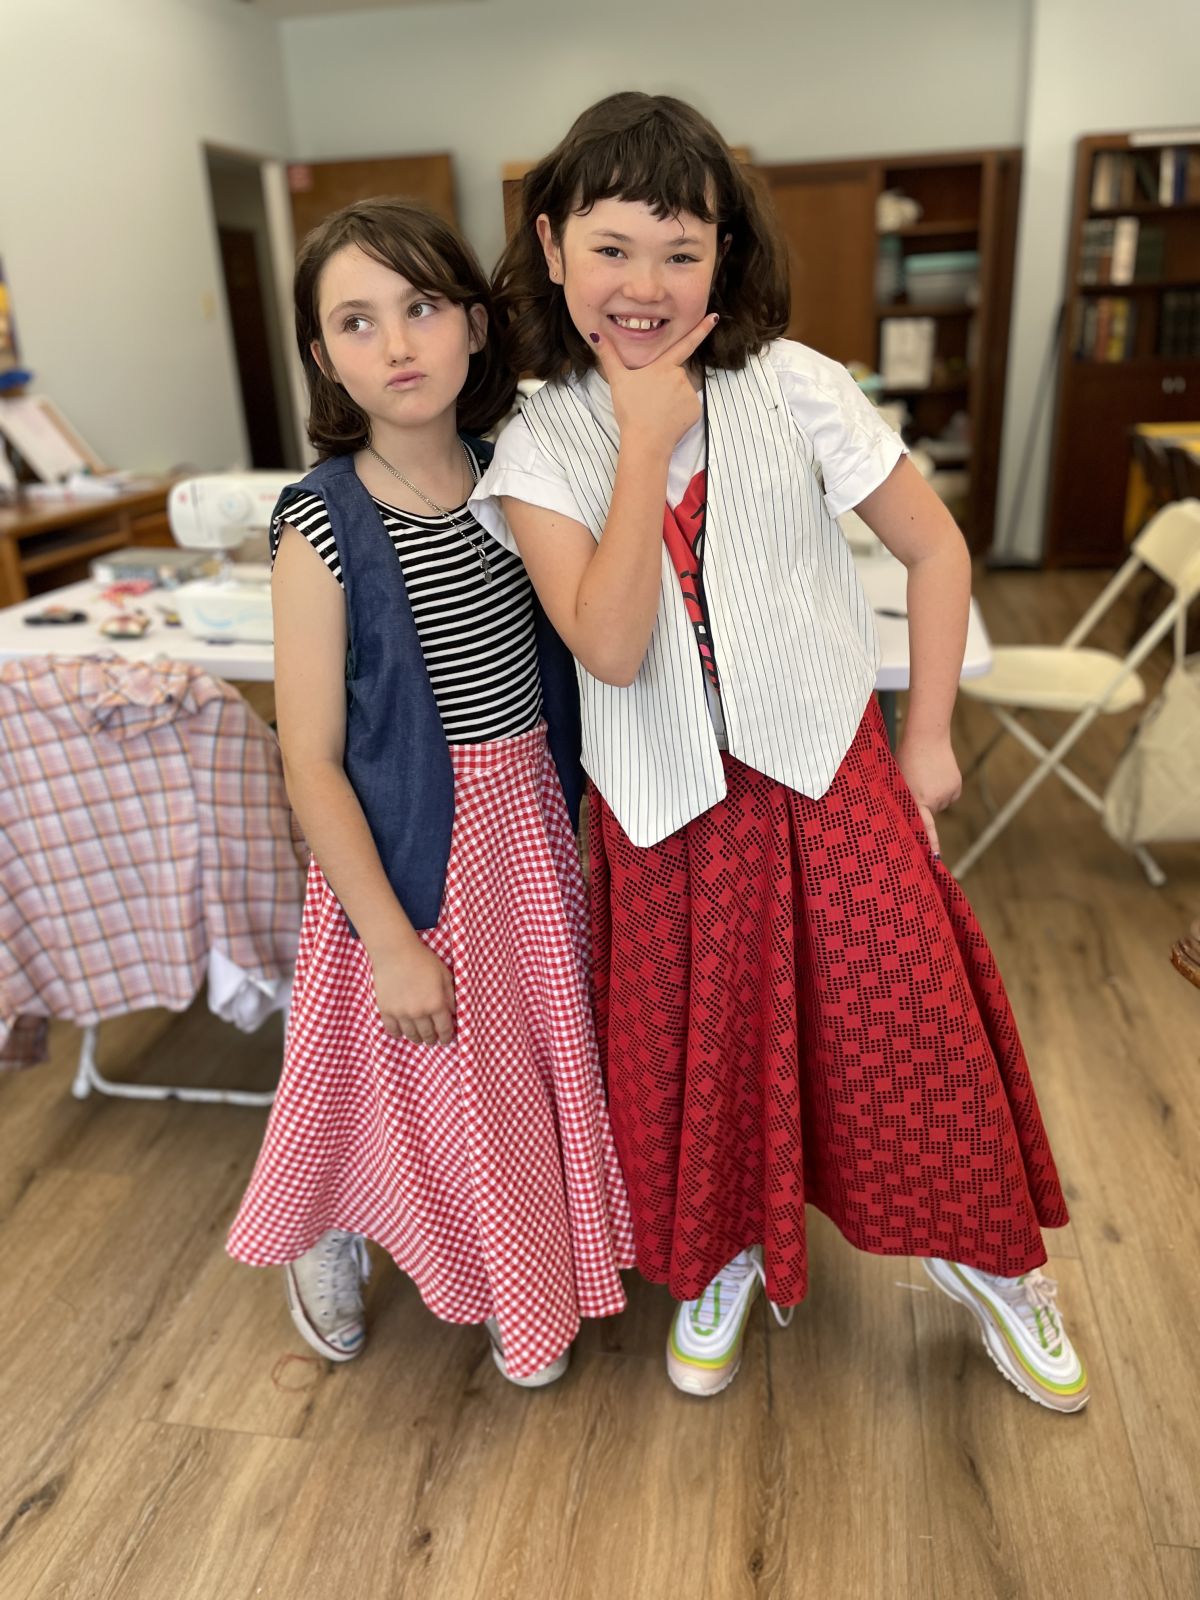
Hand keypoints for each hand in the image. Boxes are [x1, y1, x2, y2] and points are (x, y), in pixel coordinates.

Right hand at [369, 935, 455, 1045]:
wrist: (395, 952)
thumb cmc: (423, 960)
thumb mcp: (444, 975)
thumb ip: (450, 995)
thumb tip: (453, 1013)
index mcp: (436, 1004)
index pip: (444, 1029)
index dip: (446, 1037)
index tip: (446, 1040)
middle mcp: (419, 1012)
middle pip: (427, 1035)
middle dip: (432, 1040)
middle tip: (433, 1040)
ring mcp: (401, 1013)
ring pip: (411, 1035)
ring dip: (416, 1039)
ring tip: (419, 1038)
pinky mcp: (386, 1010)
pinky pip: (392, 1030)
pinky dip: (398, 1034)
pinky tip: (402, 1032)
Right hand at [589, 313, 718, 455]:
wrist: (645, 441)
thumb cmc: (630, 410)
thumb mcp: (617, 380)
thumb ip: (608, 355)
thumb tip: (595, 334)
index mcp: (663, 366)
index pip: (685, 343)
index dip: (701, 329)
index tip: (715, 317)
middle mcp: (680, 376)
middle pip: (675, 374)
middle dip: (665, 383)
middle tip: (649, 399)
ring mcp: (689, 394)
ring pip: (681, 391)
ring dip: (671, 398)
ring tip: (656, 410)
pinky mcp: (695, 410)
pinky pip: (688, 406)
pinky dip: (679, 412)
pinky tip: (667, 419)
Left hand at [895, 733, 961, 856]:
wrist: (927, 738)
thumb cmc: (905, 758)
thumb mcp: (898, 781)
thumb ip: (902, 799)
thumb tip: (905, 816)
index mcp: (917, 799)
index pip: (924, 828)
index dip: (929, 843)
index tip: (935, 858)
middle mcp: (934, 800)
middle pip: (929, 813)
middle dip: (923, 804)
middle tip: (916, 783)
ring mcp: (947, 793)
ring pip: (940, 804)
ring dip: (934, 795)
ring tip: (926, 775)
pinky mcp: (956, 786)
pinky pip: (949, 796)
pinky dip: (944, 789)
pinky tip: (937, 775)